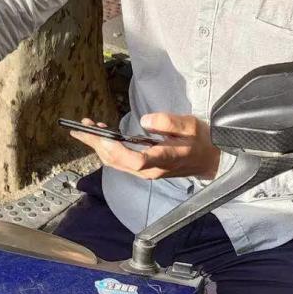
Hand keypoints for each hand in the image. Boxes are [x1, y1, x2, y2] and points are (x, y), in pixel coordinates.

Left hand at [69, 113, 220, 180]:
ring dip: (99, 147)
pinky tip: (102, 138)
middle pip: (117, 161)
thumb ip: (169, 123)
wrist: (210, 160)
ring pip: (115, 163)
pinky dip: (107, 150)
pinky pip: (120, 162)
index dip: (116, 149)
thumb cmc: (201, 141)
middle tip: (82, 126)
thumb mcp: (190, 126)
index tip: (101, 134)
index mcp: (163, 159)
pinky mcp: (143, 169)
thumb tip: (145, 121)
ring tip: (87, 129)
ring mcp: (146, 172)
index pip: (136, 160)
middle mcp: (150, 170)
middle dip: (97, 144)